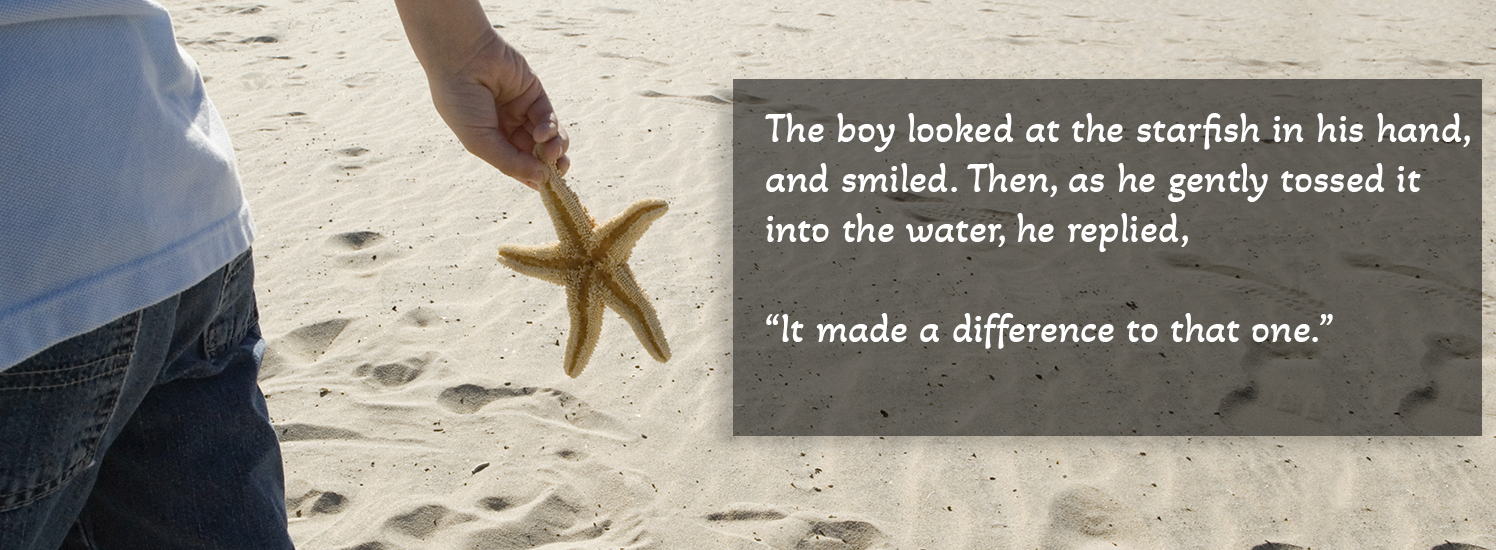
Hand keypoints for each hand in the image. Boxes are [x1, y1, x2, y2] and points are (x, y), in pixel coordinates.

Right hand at [396, 0, 567, 187]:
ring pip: (547, 137)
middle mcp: (505, 125)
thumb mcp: (481, 141)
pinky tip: (541, 133)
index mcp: (488, 138)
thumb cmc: (461, 102)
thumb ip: (510, 163)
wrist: (461, 58)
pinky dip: (550, 128)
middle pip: (535, 153)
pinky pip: (548, 116)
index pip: (516, 163)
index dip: (532, 176)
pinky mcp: (534, 92)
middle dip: (550, 164)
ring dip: (554, 149)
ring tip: (551, 153)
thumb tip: (542, 181)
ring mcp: (520, 109)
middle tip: (558, 172)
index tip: (546, 187)